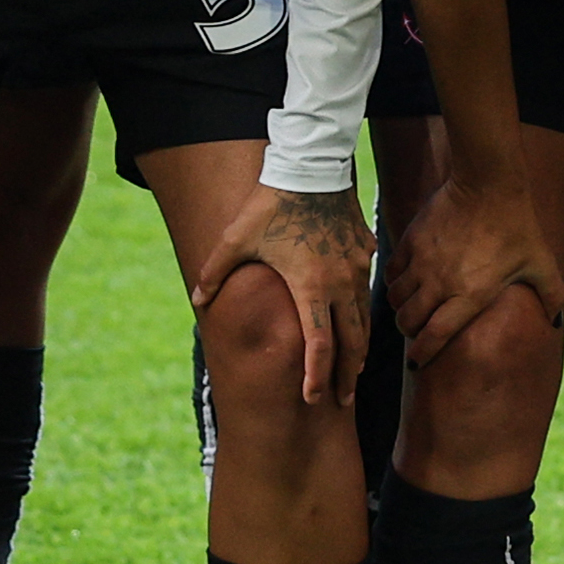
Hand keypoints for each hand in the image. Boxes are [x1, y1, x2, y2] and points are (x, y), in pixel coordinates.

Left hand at [191, 181, 375, 401]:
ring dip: (360, 345)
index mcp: (310, 287)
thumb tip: (197, 301)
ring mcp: (357, 266)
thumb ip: (215, 273)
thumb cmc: (271, 204)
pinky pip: (367, 286)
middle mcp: (340, 282)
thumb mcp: (236, 239)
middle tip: (343, 398)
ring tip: (354, 368)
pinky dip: (363, 308)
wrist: (310, 165)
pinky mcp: (365, 249)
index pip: (319, 345)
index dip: (317, 375)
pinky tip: (359, 317)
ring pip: (365, 316)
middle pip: (351, 340)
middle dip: (347, 374)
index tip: (313, 397)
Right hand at [388, 165, 563, 370]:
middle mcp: (440, 283)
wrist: (488, 182)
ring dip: (401, 308)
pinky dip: (395, 282)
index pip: (435, 336)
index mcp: (470, 295)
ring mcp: (422, 262)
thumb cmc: (517, 225)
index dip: (423, 353)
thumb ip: (551, 295)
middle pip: (408, 321)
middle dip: (410, 332)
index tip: (418, 362)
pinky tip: (406, 281)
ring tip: (411, 306)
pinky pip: (391, 272)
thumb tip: (556, 322)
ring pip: (396, 299)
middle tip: (417, 331)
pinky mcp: (411, 241)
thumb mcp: (540, 262)